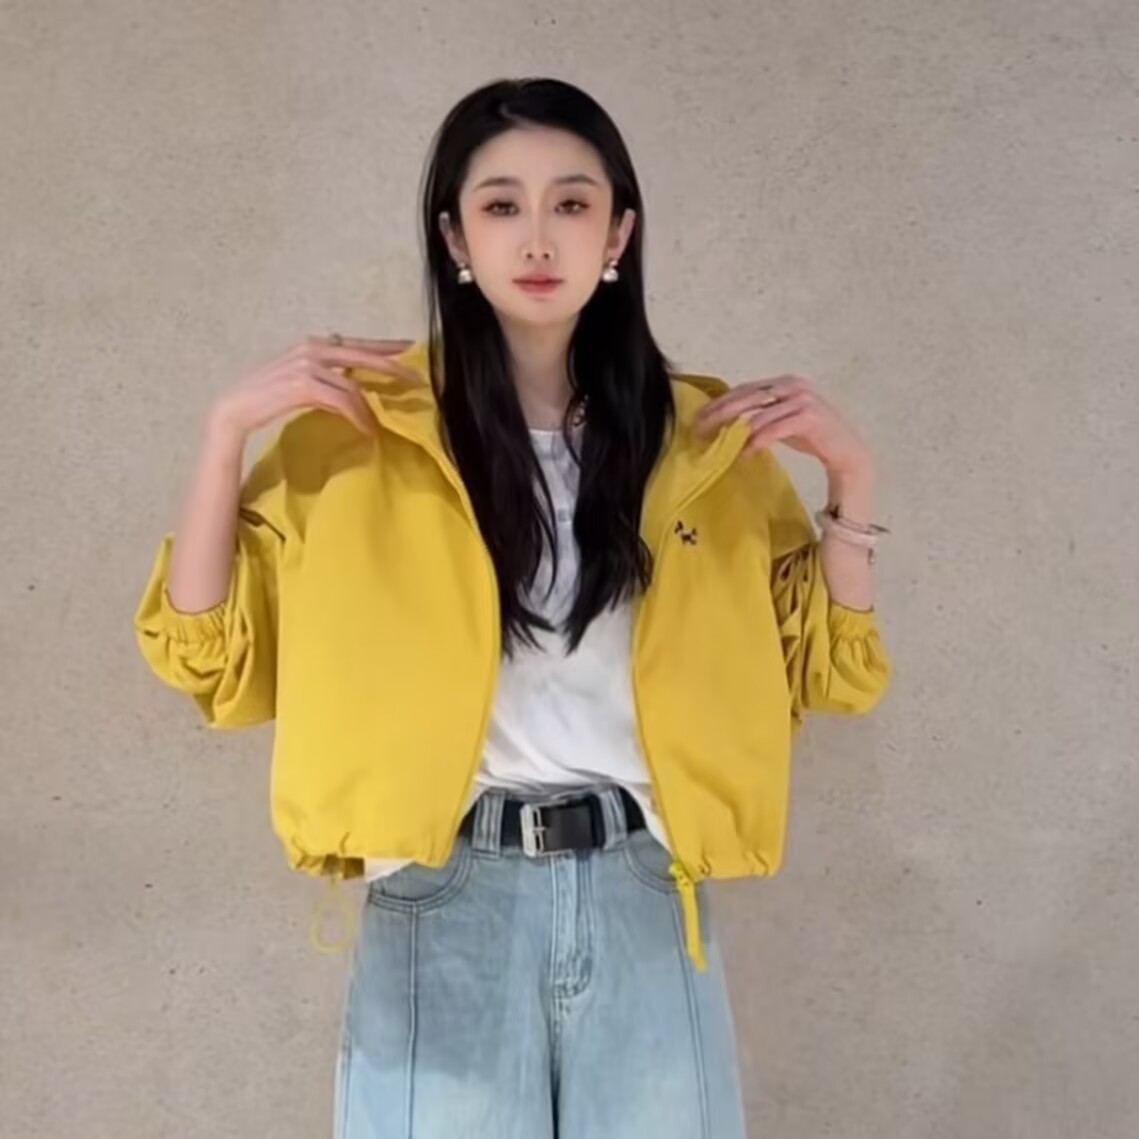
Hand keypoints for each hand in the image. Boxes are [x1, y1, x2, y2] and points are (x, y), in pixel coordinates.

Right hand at [208, 335, 417, 443]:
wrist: (235, 408)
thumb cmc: (266, 397)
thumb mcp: (300, 380)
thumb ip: (327, 377)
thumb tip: (353, 387)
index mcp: (312, 344)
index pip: (356, 343)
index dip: (384, 345)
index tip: (409, 346)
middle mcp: (312, 348)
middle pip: (362, 356)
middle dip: (392, 367)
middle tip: (417, 378)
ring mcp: (308, 365)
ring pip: (353, 386)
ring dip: (370, 409)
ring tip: (379, 425)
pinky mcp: (304, 385)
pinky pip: (343, 401)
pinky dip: (358, 416)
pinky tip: (366, 430)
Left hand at [695, 374, 871, 477]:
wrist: (847, 450)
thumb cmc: (812, 435)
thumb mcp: (781, 419)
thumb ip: (759, 414)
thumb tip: (726, 421)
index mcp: (783, 382)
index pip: (745, 389)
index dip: (721, 402)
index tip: (700, 417)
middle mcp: (792, 385)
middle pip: (747, 397)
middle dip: (720, 413)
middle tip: (700, 428)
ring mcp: (802, 399)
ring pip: (759, 414)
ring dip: (737, 432)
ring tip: (721, 445)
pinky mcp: (809, 417)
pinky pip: (774, 429)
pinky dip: (757, 442)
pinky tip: (745, 454)